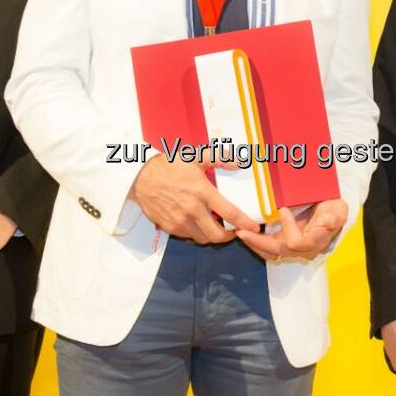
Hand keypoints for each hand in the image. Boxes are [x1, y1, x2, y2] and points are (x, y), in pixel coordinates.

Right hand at [131, 153, 257, 243]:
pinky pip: (188, 237)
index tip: (254, 226)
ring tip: (215, 227)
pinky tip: (198, 224)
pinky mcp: (169, 227)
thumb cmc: (170, 165)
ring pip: (203, 239)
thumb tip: (240, 163)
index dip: (245, 223)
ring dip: (212, 236)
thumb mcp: (196, 156)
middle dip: (229, 236)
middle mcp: (193, 210)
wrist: (141, 176)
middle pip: (217, 235)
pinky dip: (196, 234)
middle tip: (233, 231)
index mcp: (202, 192)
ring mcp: (180, 221)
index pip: (230, 213)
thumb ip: (219, 158)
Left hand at [237, 199, 347, 261]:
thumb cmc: (334, 211)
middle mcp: (302, 250)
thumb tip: (330, 221)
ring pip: (270, 253)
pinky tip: (246, 235)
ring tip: (240, 233)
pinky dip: (256, 243)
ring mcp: (292, 249)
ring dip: (254, 244)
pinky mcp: (284, 245)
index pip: (296, 242)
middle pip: (277, 251)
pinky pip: (267, 250)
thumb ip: (335, 217)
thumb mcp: (339, 210)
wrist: (332, 214)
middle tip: (242, 232)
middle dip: (258, 242)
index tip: (283, 210)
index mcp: (315, 242)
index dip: (288, 227)